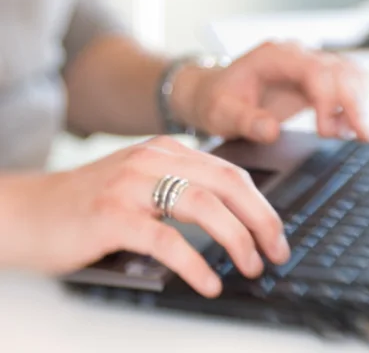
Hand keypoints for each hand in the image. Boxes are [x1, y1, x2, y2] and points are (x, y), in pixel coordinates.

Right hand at [7, 136, 287, 297]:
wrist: (25, 211)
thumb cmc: (87, 205)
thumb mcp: (143, 185)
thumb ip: (182, 191)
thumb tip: (238, 223)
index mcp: (167, 151)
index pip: (232, 174)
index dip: (263, 206)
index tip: (278, 234)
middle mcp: (153, 160)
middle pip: (228, 186)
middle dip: (262, 221)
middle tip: (277, 252)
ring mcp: (131, 185)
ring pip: (204, 206)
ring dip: (237, 240)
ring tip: (251, 265)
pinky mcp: (111, 216)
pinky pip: (167, 240)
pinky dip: (196, 264)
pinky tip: (209, 282)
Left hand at [172, 42, 368, 142]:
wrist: (215, 93)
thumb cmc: (217, 100)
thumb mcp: (221, 114)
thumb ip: (245, 121)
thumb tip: (271, 130)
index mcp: (273, 57)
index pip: (314, 70)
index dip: (327, 98)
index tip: (327, 131)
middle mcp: (296, 55)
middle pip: (340, 69)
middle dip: (353, 103)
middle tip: (360, 136)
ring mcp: (308, 65)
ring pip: (349, 74)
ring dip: (357, 103)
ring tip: (354, 135)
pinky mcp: (316, 79)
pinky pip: (346, 84)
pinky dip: (353, 105)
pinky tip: (348, 129)